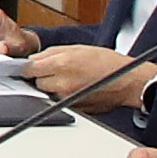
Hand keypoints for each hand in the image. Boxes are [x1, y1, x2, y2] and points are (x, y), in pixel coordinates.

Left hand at [23, 46, 148, 107]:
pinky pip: (58, 102)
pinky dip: (61, 96)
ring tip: (69, 79)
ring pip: (47, 94)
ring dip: (51, 87)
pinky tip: (75, 88)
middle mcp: (62, 84)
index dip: (29, 67)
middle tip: (56, 71)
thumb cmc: (107, 63)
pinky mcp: (73, 108)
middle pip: (37, 83)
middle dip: (42, 77)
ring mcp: (67, 99)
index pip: (29, 69)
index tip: (29, 67)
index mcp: (61, 65)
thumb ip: (51, 54)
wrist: (126, 81)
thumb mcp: (77, 49)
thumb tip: (34, 59)